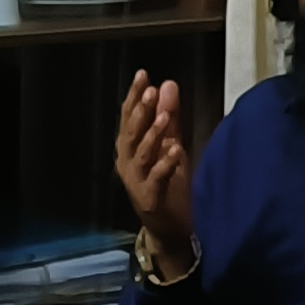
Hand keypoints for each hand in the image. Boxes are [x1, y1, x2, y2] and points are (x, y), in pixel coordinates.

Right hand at [113, 74, 196, 258]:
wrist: (169, 229)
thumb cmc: (168, 186)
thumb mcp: (170, 146)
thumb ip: (168, 117)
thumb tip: (167, 84)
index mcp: (130, 148)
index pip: (129, 117)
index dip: (134, 97)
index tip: (142, 76)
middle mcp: (128, 163)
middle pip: (131, 133)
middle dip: (140, 111)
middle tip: (149, 91)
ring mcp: (136, 181)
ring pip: (141, 154)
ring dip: (152, 135)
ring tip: (163, 117)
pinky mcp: (149, 198)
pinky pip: (157, 178)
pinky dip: (165, 164)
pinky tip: (176, 150)